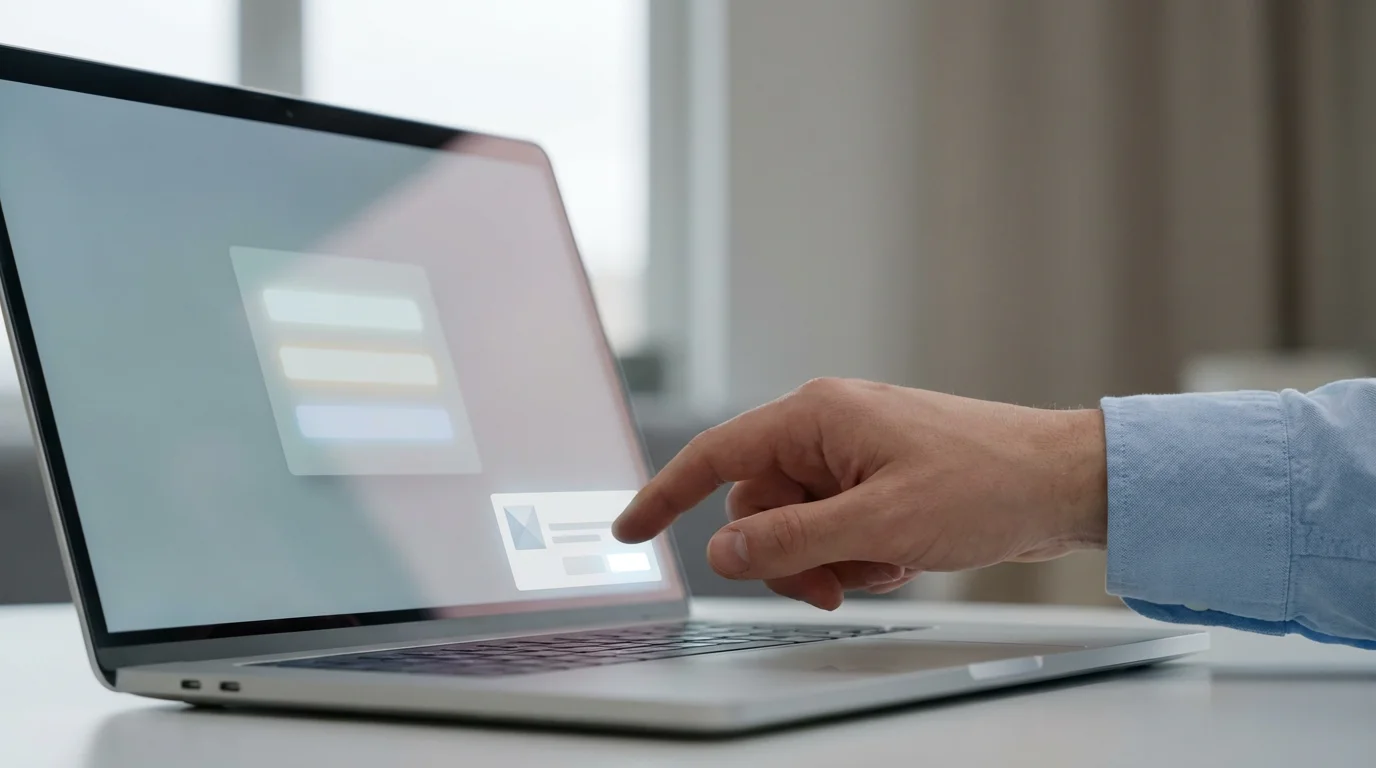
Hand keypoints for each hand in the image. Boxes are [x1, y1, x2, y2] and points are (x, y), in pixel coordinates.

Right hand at [613, 378, 1107, 609]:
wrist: (1063, 481)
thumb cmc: (986, 483)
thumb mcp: (879, 526)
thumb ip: (791, 541)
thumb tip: (723, 552)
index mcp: (817, 416)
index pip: (717, 456)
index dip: (666, 494)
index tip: (629, 529)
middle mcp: (828, 427)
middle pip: (758, 505)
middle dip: (788, 555)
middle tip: (835, 584)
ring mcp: (854, 454)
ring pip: (797, 524)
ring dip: (831, 559)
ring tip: (889, 564)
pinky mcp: (879, 479)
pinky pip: (835, 526)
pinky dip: (859, 554)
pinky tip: (906, 555)